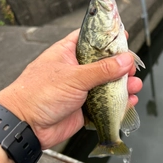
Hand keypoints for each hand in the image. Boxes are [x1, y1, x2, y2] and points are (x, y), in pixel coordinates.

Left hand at [0, 29, 141, 149]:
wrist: (28, 127)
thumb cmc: (41, 93)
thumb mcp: (74, 77)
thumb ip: (102, 70)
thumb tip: (126, 60)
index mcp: (69, 53)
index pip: (90, 39)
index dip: (107, 37)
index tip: (123, 36)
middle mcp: (76, 70)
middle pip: (104, 63)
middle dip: (121, 65)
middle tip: (132, 67)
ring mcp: (82, 89)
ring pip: (107, 84)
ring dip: (123, 85)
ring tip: (135, 85)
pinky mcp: (86, 107)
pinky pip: (106, 103)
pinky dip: (118, 102)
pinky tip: (129, 101)